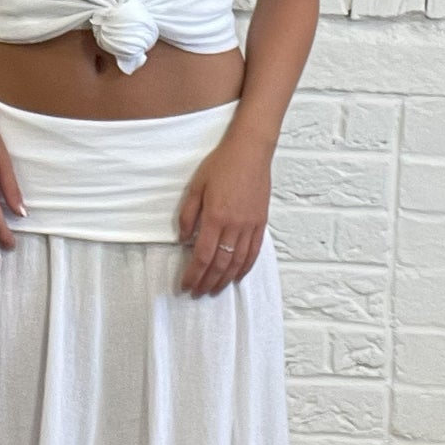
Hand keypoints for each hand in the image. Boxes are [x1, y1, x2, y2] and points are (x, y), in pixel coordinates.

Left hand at [177, 130, 272, 296]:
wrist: (250, 151)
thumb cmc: (221, 165)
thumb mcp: (195, 187)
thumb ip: (188, 214)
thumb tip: (184, 239)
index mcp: (215, 217)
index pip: (202, 255)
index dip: (193, 274)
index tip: (186, 285)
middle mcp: (234, 225)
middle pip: (220, 263)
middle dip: (207, 282)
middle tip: (197, 292)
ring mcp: (250, 225)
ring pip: (237, 262)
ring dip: (225, 279)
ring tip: (215, 290)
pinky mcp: (260, 223)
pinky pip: (254, 251)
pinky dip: (245, 267)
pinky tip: (237, 276)